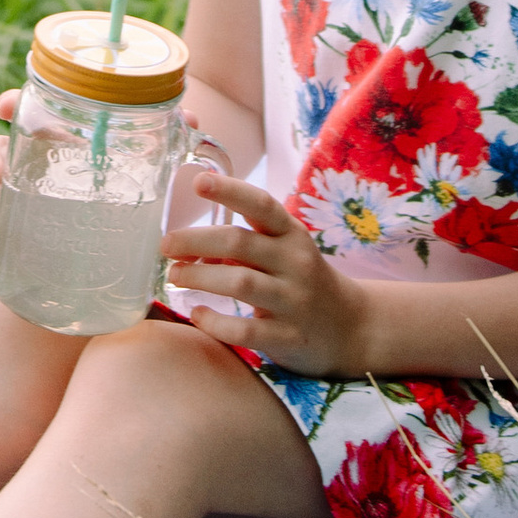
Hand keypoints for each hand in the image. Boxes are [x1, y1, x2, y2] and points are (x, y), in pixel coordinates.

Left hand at [158, 165, 372, 375]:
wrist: (350, 326)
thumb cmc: (300, 280)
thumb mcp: (284, 251)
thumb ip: (245, 241)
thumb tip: (185, 239)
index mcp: (291, 235)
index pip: (262, 205)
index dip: (230, 191)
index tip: (199, 182)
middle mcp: (295, 263)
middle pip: (240, 243)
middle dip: (196, 241)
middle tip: (166, 245)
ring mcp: (294, 300)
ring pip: (241, 283)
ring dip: (200, 278)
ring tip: (174, 276)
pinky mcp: (289, 336)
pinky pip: (246, 330)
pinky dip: (216, 322)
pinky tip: (197, 314)